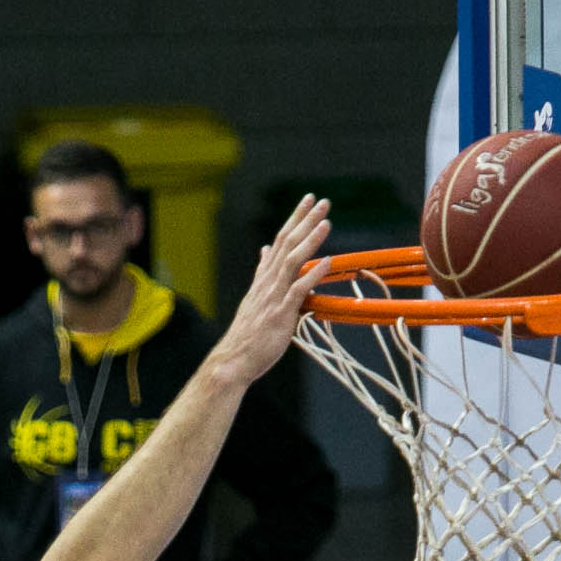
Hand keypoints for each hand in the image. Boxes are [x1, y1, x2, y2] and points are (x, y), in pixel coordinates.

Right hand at [214, 195, 332, 383]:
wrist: (234, 359)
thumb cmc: (248, 333)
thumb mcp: (255, 297)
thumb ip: (262, 272)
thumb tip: (265, 250)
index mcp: (264, 278)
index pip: (280, 240)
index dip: (295, 219)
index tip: (308, 201)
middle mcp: (268, 282)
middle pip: (287, 244)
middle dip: (305, 220)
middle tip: (321, 201)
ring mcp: (273, 297)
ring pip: (292, 261)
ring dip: (310, 240)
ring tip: (325, 223)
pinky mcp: (280, 315)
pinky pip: (297, 290)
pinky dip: (312, 274)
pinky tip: (326, 262)